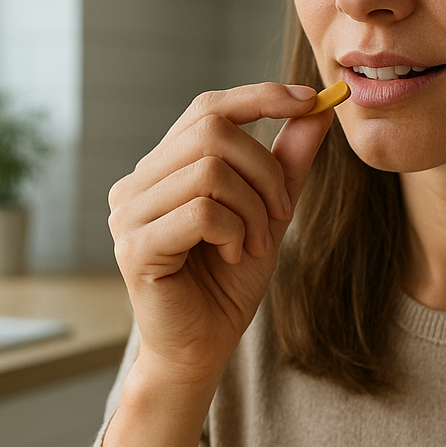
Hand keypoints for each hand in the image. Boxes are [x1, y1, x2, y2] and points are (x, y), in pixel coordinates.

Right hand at [107, 82, 331, 384]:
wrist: (202, 348)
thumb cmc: (226, 284)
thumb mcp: (268, 215)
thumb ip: (286, 164)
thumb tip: (317, 110)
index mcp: (163, 168)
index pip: (207, 108)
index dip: (259, 98)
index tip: (310, 101)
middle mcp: (137, 183)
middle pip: (212, 131)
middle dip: (265, 170)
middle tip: (282, 213)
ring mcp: (129, 214)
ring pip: (210, 171)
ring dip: (253, 208)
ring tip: (255, 243)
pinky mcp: (134, 247)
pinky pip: (202, 212)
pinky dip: (234, 231)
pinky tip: (234, 256)